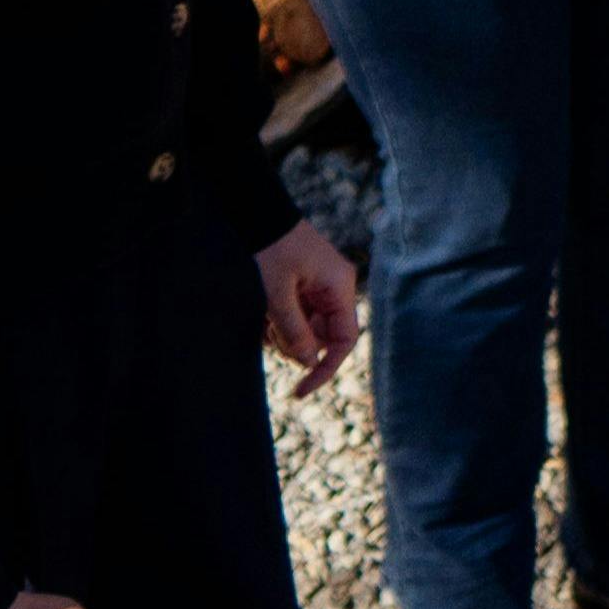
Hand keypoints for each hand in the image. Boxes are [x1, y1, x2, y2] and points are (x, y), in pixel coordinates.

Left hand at [256, 215, 361, 388]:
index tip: (301, 389)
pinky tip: (267, 316)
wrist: (263, 218)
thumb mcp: (277, 295)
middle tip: (270, 335)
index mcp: (340, 289)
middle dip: (296, 345)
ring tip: (265, 320)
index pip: (344, 340)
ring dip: (286, 334)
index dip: (325, 368)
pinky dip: (282, 324)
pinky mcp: (308, 288)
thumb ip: (294, 330)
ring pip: (309, 330)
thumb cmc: (273, 252)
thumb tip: (308, 363)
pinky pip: (300, 319)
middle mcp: (338, 290)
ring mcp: (323, 289)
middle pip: (323, 338)